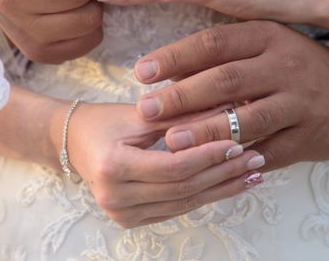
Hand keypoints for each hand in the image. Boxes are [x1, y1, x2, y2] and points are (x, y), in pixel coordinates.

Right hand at [55, 101, 264, 228]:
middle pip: (183, 189)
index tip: (238, 142)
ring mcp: (121, 214)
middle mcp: (115, 197)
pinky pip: (175, 209)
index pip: (174, 167)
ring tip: (251, 174)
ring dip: (221, 189)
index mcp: (114, 167)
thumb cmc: (103, 121)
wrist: (73, 141)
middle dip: (223, 173)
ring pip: (184, 204)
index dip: (209, 156)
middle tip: (255, 159)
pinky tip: (226, 184)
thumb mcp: (138, 113)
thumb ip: (179, 116)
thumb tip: (225, 110)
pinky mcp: (130, 220)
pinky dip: (203, 196)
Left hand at [131, 20, 328, 170]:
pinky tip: (211, 166)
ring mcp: (300, 102)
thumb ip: (213, 58)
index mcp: (265, 36)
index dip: (175, 57)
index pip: (214, 42)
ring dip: (207, 131)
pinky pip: (271, 151)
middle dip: (183, 96)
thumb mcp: (255, 47)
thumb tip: (164, 74)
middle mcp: (285, 65)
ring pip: (249, 119)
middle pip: (227, 80)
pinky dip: (240, 158)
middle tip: (147, 110)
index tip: (141, 72)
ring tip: (172, 140)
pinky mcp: (311, 136)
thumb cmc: (285, 64)